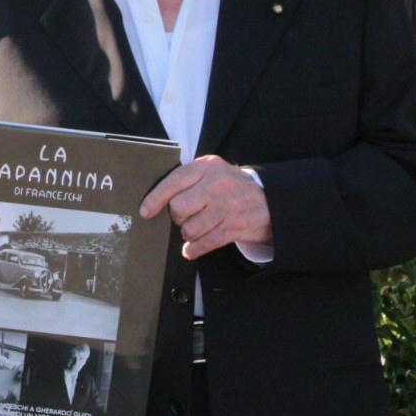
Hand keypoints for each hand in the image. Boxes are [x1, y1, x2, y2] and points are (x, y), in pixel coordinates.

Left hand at [139, 156, 271, 260]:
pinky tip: (192, 248)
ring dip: (189, 233)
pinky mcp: (234, 227)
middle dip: (178, 217)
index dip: (156, 198)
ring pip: (189, 228)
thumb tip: (157, 200)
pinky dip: (194, 249)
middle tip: (187, 216)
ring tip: (197, 227)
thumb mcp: (213, 172)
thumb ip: (189, 180)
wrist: (269, 201)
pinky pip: (204, 243)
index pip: (174, 181)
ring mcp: (226, 206)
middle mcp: (216, 184)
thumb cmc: (231, 187)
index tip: (145, 210)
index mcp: (207, 166)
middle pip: (178, 208)